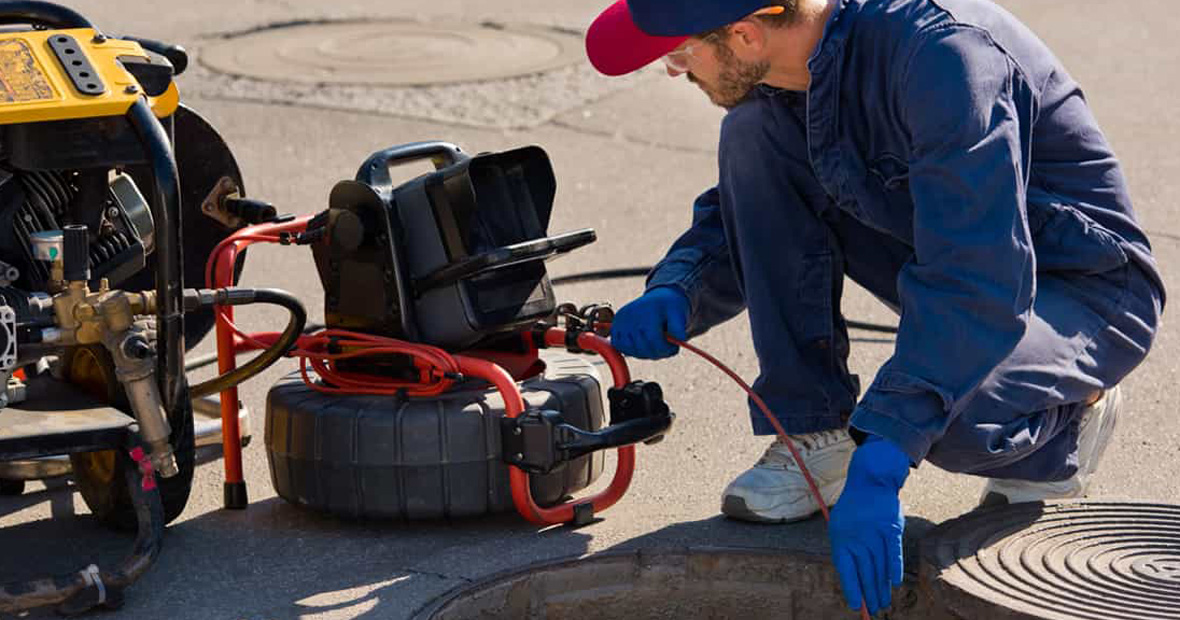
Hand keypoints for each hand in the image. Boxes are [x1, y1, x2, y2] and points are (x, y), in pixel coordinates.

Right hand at [610, 287, 688, 358]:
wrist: (657, 298)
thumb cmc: (669, 307)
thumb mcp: (679, 313)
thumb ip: (679, 327)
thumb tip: (680, 339)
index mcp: (647, 312)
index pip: (654, 339)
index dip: (665, 349)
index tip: (674, 348)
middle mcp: (631, 316)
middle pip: (643, 348)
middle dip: (658, 352)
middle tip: (666, 348)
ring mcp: (620, 322)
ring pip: (632, 350)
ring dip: (645, 353)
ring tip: (655, 345)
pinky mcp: (614, 327)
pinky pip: (620, 346)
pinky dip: (631, 350)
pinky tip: (642, 344)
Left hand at [828, 435, 909, 614]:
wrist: (869, 483)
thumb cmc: (854, 509)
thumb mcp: (840, 527)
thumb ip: (846, 550)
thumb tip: (852, 578)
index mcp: (842, 540)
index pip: (847, 570)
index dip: (852, 589)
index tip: (856, 605)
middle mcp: (858, 539)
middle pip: (865, 572)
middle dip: (870, 593)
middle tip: (875, 609)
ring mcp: (875, 534)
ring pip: (879, 566)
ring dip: (881, 586)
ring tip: (884, 602)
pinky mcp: (891, 528)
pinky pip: (893, 552)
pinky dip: (894, 567)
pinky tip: (895, 582)